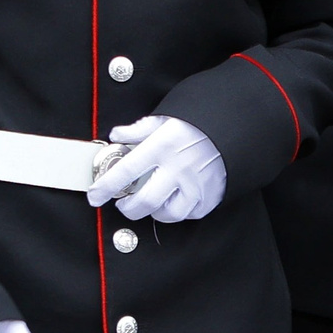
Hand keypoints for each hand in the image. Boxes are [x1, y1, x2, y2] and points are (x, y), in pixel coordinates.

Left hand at [86, 117, 224, 223]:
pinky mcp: (210, 197)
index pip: (125, 171)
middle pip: (143, 202)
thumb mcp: (167, 117)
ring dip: (154, 210)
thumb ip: (139, 129)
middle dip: (127, 207)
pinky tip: (175, 198)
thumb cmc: (199, 122)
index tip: (94, 196)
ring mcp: (195, 185)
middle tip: (124, 202)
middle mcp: (178, 168)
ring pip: (166, 214)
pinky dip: (178, 210)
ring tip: (152, 200)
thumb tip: (117, 135)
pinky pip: (189, 214)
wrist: (238, 126)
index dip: (105, 186)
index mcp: (162, 146)